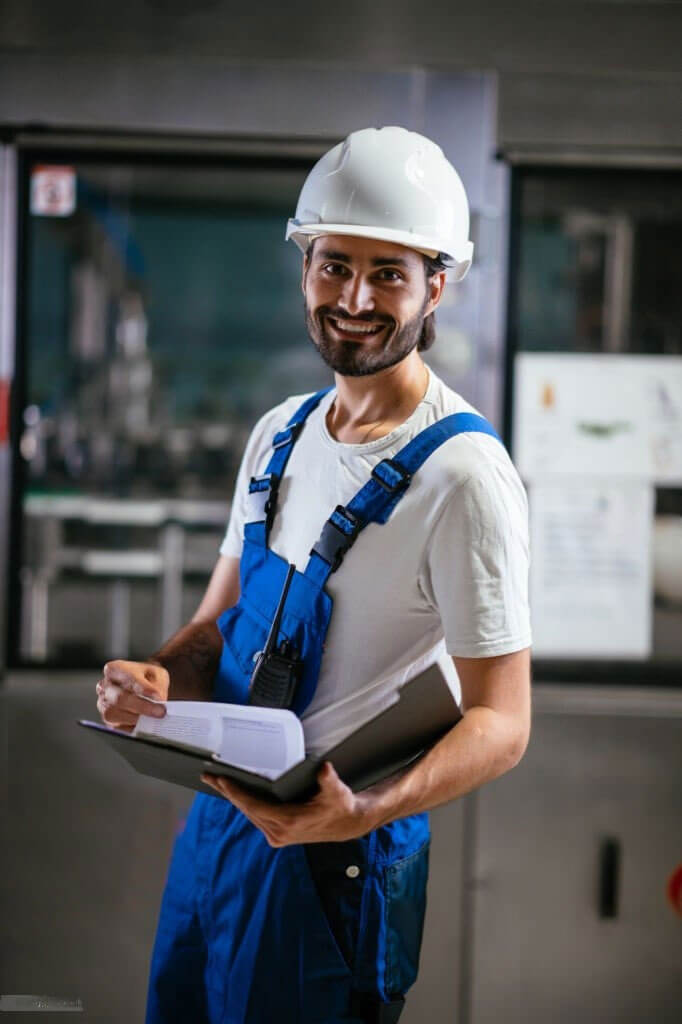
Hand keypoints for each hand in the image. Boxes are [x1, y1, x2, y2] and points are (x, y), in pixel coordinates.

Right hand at [95, 660, 168, 732]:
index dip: (143, 688)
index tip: (158, 696)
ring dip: (136, 718)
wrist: (144, 687)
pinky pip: (116, 727)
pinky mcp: (107, 720)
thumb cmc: (148, 679)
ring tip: (153, 718)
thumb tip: (158, 699)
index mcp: (115, 669)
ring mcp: (103, 704)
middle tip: (160, 711)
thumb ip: (158, 684)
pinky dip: (131, 727)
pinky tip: (144, 724)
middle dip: (142, 707)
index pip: (128, 678)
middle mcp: (104, 686)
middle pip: (119, 698)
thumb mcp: (157, 674)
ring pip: (114, 714)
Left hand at [200, 761, 376, 845]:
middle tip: (209, 777)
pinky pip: (255, 816)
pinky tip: (236, 793)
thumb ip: (328, 780)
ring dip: (234, 798)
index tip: (222, 781)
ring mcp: (277, 835)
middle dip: (227, 793)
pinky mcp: (278, 834)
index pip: (254, 806)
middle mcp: (279, 832)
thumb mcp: (337, 791)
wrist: (348, 823)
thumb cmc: (341, 805)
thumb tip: (324, 769)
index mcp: (289, 822)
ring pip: (249, 814)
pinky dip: (244, 804)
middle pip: (246, 810)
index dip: (236, 793)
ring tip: (218, 782)